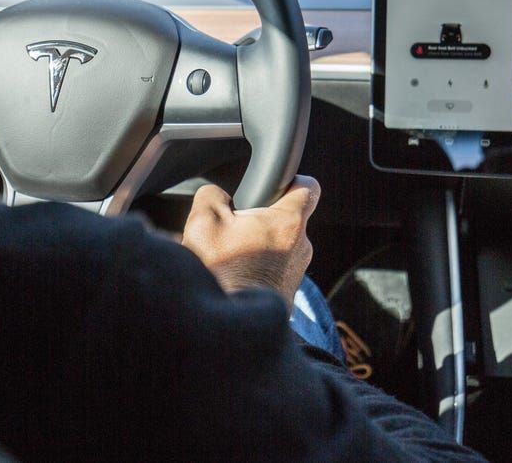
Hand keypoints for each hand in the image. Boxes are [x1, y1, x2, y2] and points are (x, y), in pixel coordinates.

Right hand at [181, 176, 319, 308]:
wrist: (229, 331)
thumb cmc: (221, 275)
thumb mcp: (202, 223)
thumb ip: (212, 195)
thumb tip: (217, 194)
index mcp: (288, 222)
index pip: (309, 187)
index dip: (292, 180)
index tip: (273, 186)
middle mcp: (301, 247)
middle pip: (288, 218)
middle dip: (263, 218)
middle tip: (235, 227)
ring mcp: (297, 273)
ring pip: (280, 245)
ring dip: (258, 245)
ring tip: (230, 256)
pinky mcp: (287, 293)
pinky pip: (276, 269)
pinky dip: (258, 268)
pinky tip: (234, 276)